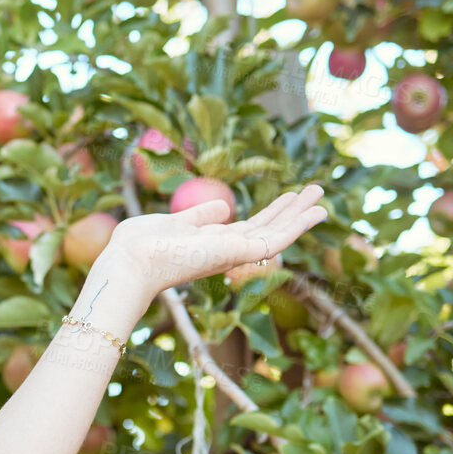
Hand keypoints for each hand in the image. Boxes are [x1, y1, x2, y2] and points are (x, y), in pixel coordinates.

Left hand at [93, 184, 327, 296]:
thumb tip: (224, 208)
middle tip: (316, 191)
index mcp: (210, 244)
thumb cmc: (140, 246)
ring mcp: (233, 254)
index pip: (248, 228)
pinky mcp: (238, 253)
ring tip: (322, 195)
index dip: (270, 213)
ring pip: (277, 234)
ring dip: (300, 213)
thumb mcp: (173, 223)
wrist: (130, 262)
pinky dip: (298, 225)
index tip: (289, 196)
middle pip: (267, 229)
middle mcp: (224, 251)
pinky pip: (277, 240)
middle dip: (291, 210)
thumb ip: (198, 217)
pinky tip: (315, 212)